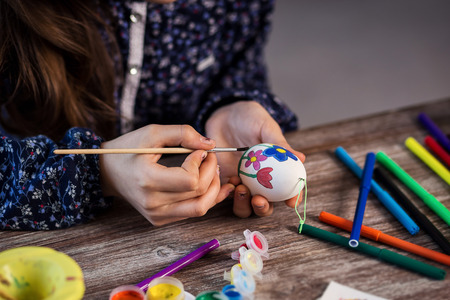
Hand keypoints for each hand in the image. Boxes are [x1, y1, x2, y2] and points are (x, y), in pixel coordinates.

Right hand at [99, 124, 234, 224]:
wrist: (107, 172)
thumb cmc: (129, 150)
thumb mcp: (152, 133)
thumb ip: (182, 133)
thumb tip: (211, 144)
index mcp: (148, 180)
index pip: (190, 180)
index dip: (201, 163)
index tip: (199, 150)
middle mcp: (152, 203)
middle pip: (199, 193)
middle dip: (212, 171)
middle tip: (210, 157)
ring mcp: (156, 215)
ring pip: (201, 207)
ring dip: (214, 188)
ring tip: (213, 170)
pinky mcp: (160, 220)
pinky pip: (193, 212)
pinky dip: (207, 198)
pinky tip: (213, 183)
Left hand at [205, 101, 305, 217]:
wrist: (224, 114)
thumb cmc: (249, 118)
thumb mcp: (266, 127)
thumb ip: (279, 144)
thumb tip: (301, 158)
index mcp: (277, 169)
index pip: (288, 189)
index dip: (292, 198)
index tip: (291, 202)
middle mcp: (261, 180)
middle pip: (266, 204)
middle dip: (264, 208)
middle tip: (259, 199)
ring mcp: (243, 182)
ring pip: (246, 206)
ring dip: (245, 204)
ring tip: (241, 189)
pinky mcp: (225, 181)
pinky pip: (227, 196)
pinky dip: (228, 194)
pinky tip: (229, 181)